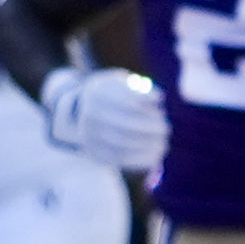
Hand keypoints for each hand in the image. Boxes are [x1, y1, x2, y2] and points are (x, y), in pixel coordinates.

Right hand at [50, 67, 169, 178]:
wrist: (80, 113)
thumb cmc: (111, 96)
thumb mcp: (120, 84)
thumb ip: (139, 89)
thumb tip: (158, 98)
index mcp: (96, 94)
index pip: (129, 102)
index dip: (148, 104)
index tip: (160, 103)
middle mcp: (89, 114)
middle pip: (128, 124)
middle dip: (152, 127)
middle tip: (165, 127)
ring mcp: (89, 135)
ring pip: (125, 143)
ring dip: (149, 144)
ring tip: (162, 142)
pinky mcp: (94, 152)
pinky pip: (120, 159)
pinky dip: (142, 159)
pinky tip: (155, 156)